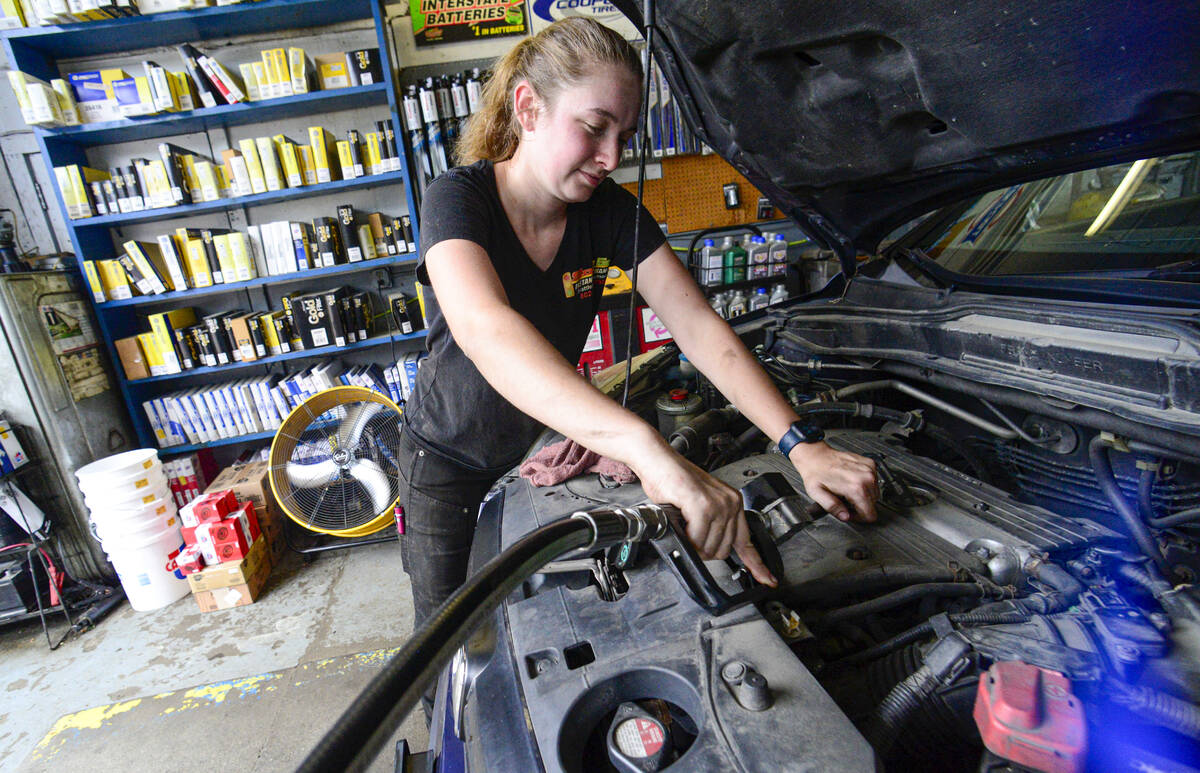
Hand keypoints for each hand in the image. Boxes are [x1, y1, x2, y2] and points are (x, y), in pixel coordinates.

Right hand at [635, 448, 777, 586]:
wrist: (658, 461)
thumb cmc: (673, 481)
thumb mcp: (699, 505)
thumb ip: (711, 526)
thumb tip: (710, 550)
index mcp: (733, 503)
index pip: (746, 541)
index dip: (756, 564)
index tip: (767, 579)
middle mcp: (730, 503)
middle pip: (723, 550)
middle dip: (703, 550)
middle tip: (689, 535)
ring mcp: (718, 504)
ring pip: (709, 548)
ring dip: (692, 544)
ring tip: (682, 525)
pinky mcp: (703, 505)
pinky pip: (696, 539)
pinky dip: (685, 538)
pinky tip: (680, 524)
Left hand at [788, 442, 879, 521]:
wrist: (816, 456)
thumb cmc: (816, 473)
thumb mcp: (818, 495)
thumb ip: (833, 508)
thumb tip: (845, 516)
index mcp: (855, 487)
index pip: (870, 514)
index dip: (859, 518)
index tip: (850, 513)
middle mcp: (866, 478)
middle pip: (873, 504)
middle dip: (861, 506)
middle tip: (846, 501)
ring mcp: (869, 469)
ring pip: (875, 493)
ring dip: (863, 496)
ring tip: (848, 491)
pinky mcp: (870, 464)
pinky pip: (874, 482)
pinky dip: (865, 485)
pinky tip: (852, 482)